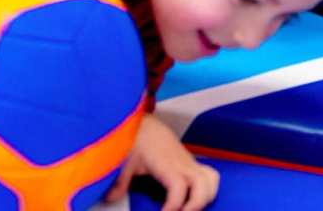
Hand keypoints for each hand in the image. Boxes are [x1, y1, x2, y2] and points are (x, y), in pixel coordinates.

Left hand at [105, 114, 219, 210]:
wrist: (141, 119)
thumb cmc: (134, 135)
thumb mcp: (123, 158)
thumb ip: (119, 181)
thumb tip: (112, 198)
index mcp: (165, 161)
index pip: (178, 187)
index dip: (174, 206)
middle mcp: (181, 161)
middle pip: (203, 184)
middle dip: (197, 205)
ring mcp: (188, 160)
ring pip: (210, 178)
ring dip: (205, 197)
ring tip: (188, 210)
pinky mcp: (189, 160)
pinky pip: (207, 174)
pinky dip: (206, 189)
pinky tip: (192, 201)